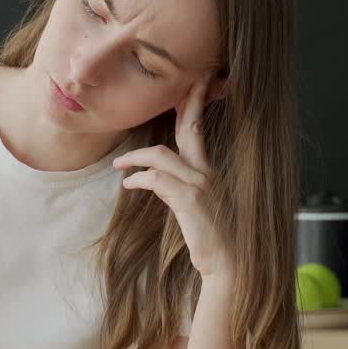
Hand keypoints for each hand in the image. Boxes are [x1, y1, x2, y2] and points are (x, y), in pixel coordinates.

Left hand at [114, 78, 229, 279]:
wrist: (228, 263)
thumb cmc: (211, 237)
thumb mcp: (196, 207)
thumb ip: (180, 188)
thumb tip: (156, 180)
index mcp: (208, 171)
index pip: (198, 130)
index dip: (192, 105)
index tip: (187, 85)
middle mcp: (206, 172)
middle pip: (190, 128)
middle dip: (182, 103)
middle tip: (171, 86)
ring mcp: (199, 184)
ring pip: (162, 155)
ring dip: (136, 156)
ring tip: (119, 164)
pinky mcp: (190, 200)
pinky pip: (157, 180)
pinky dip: (139, 179)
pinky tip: (129, 184)